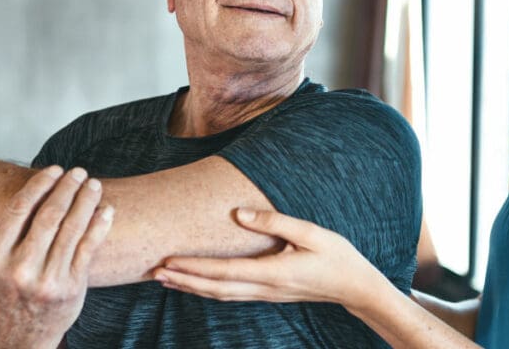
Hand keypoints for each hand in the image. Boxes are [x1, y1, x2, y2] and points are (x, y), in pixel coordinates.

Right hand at [0, 165, 113, 348]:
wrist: (15, 341)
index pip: (19, 210)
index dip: (40, 185)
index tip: (54, 169)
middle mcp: (20, 269)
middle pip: (49, 216)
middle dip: (67, 188)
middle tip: (79, 172)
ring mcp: (47, 280)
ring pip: (71, 230)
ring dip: (86, 202)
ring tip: (94, 185)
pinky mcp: (70, 289)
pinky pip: (88, 250)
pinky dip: (99, 227)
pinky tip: (105, 210)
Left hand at [153, 208, 383, 308]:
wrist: (355, 287)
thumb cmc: (336, 256)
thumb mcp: (310, 232)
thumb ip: (273, 221)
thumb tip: (238, 213)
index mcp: (272, 272)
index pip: (223, 271)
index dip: (193, 267)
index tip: (169, 261)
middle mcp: (264, 288)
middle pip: (214, 288)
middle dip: (183, 280)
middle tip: (153, 272)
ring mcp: (266, 294)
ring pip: (221, 295)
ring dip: (192, 287)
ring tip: (166, 278)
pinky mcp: (269, 294)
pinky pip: (231, 294)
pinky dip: (208, 290)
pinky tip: (197, 284)